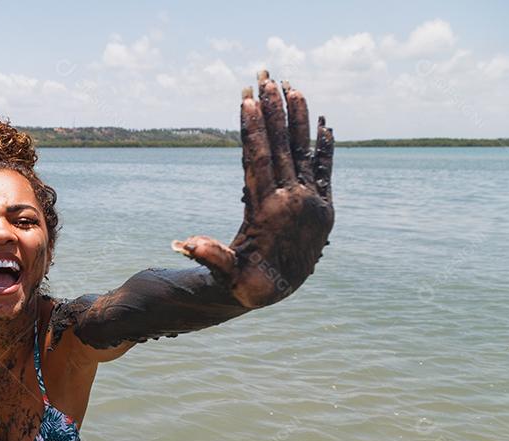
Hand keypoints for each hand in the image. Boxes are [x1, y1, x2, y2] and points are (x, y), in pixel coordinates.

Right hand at [173, 70, 334, 308]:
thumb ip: (211, 256)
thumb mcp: (229, 274)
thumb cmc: (246, 282)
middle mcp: (293, 201)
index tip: (248, 101)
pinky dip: (324, 145)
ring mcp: (312, 201)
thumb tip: (184, 243)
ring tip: (293, 87)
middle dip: (273, 111)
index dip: (254, 129)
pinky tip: (322, 123)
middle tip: (267, 79)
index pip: (259, 160)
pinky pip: (324, 168)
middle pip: (282, 147)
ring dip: (297, 118)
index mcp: (268, 210)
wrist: (279, 293)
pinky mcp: (324, 205)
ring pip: (304, 151)